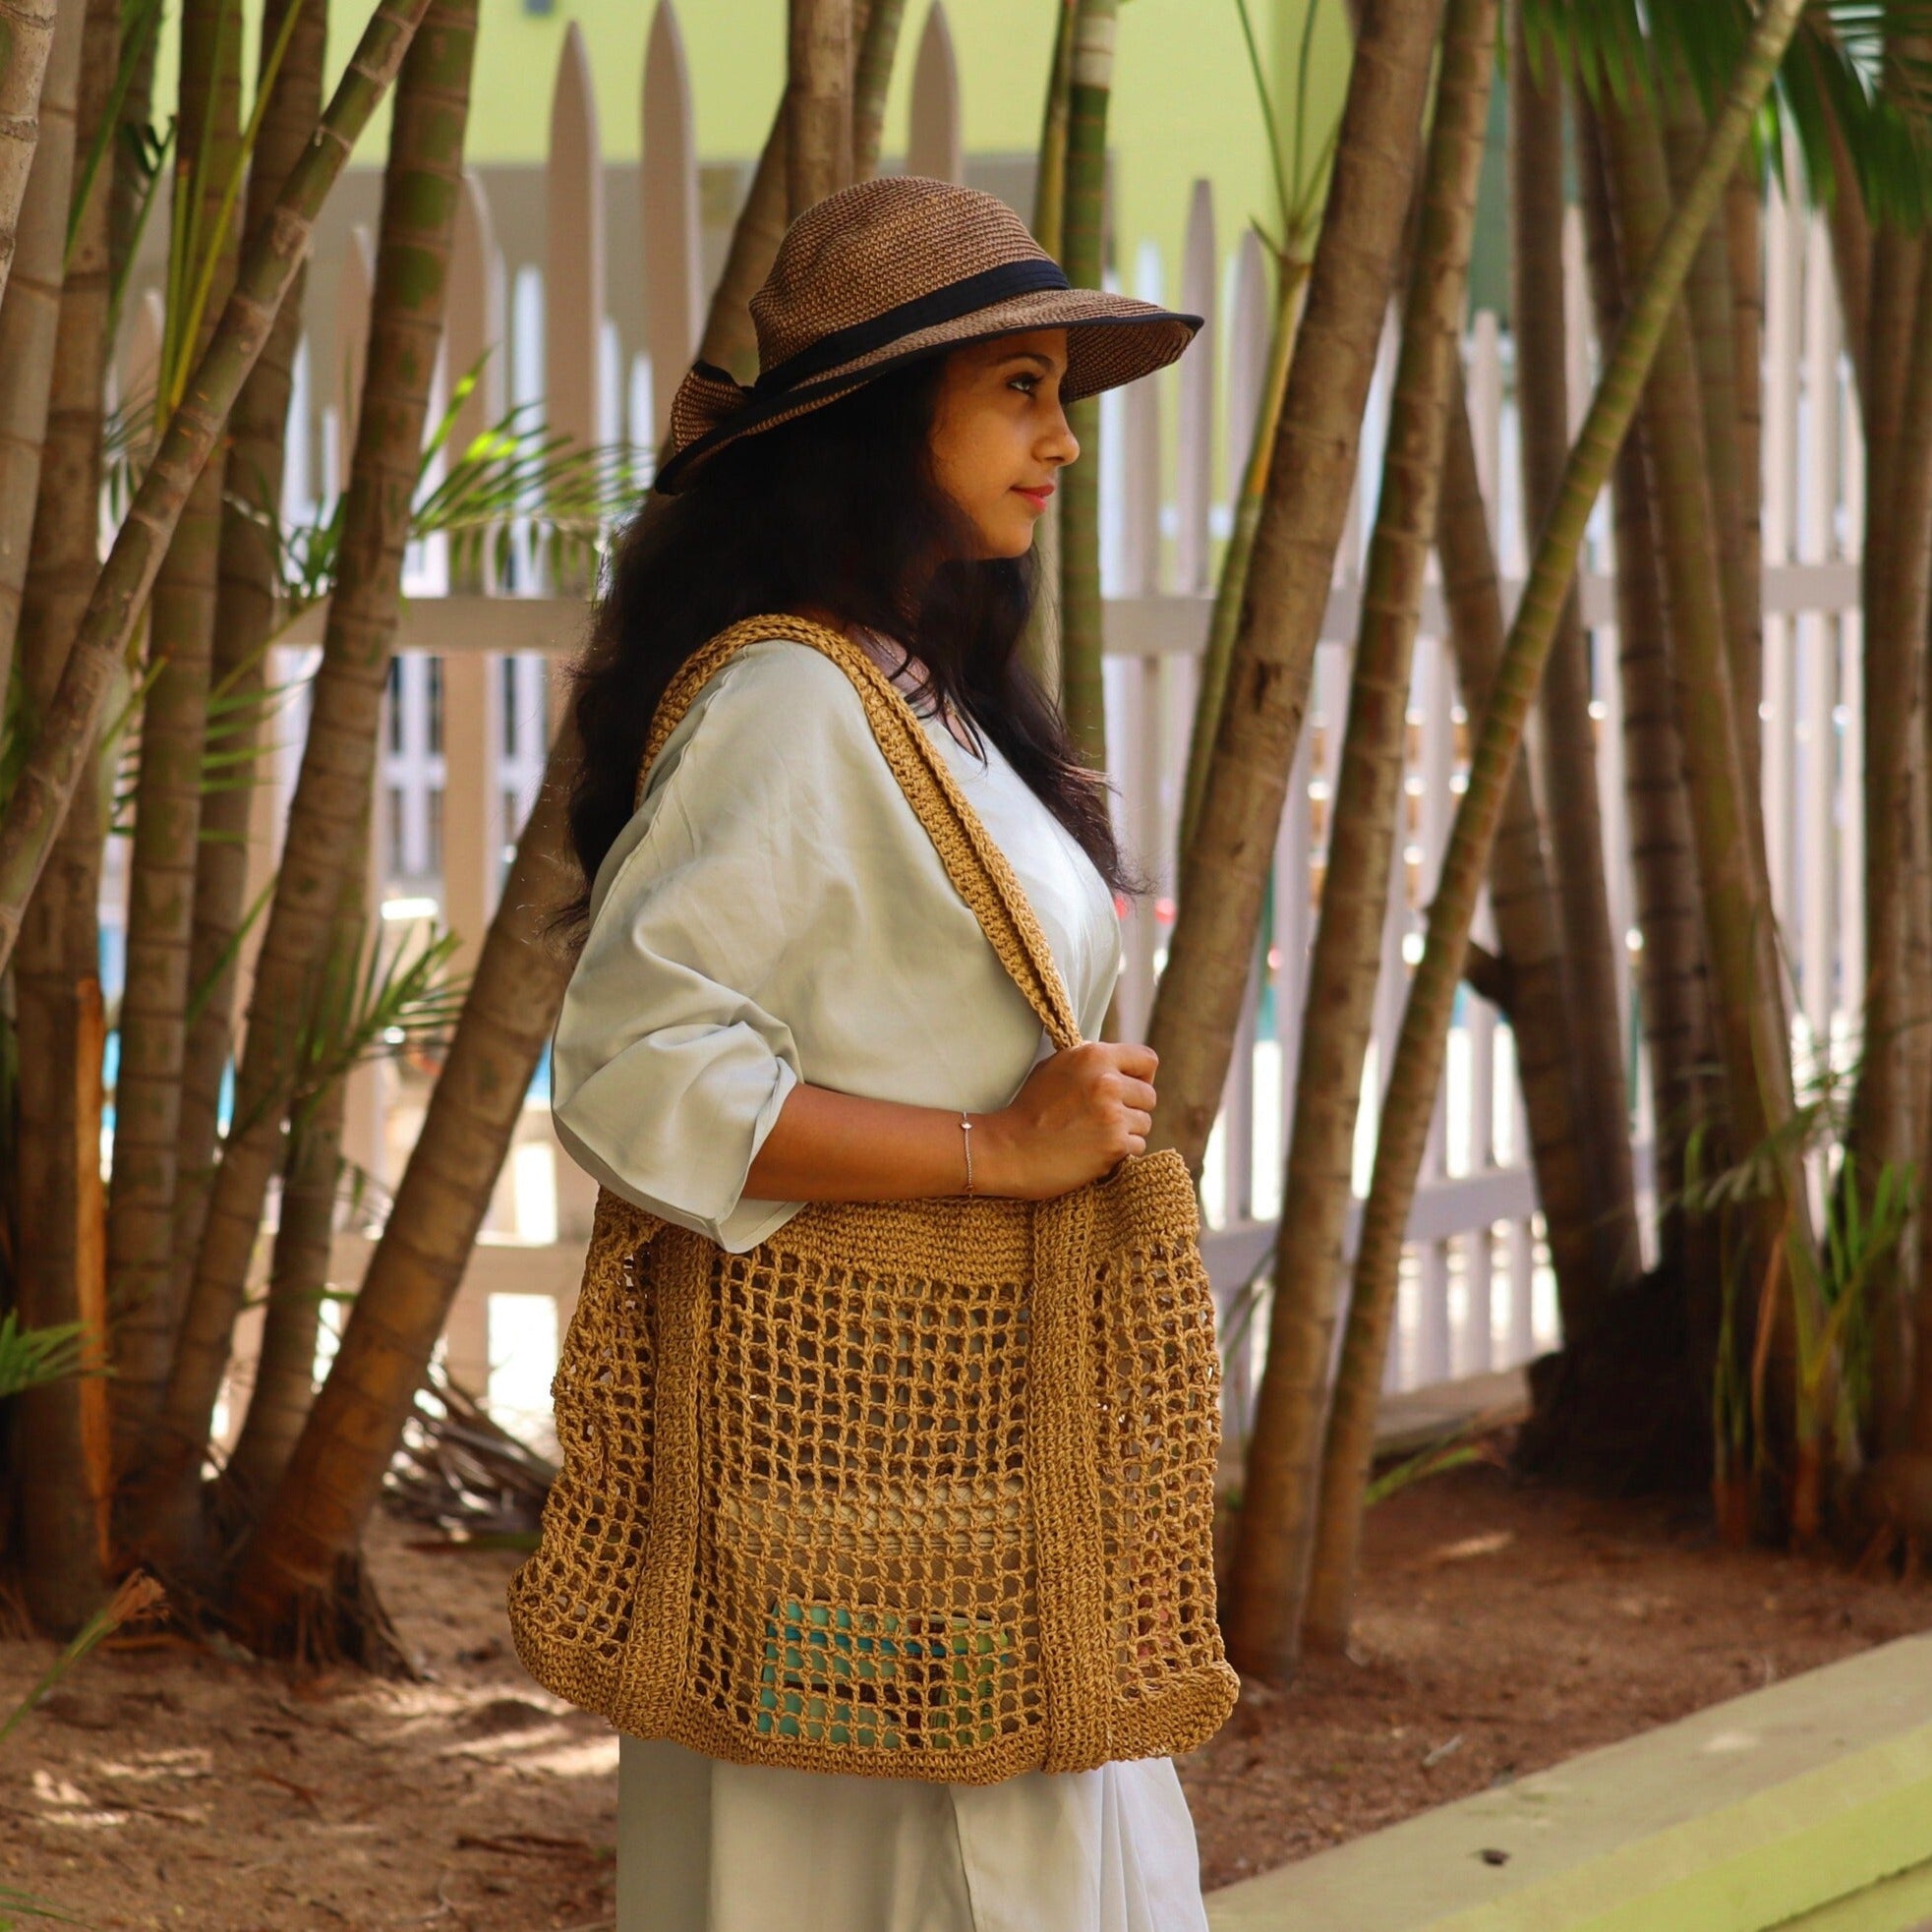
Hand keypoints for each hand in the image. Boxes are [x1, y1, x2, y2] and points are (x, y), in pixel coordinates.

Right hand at [975, 1043, 1157, 1200]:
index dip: (1141, 1076)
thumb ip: (1091, 1062)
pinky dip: (1120, 1152)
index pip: (1147, 1060)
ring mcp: (1112, 1113)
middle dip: (1132, 1108)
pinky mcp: (1114, 1143)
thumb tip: (1119, 1065)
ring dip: (1126, 1132)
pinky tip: (1094, 1150)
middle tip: (1104, 1119)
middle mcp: (1107, 1081)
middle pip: (1149, 1095)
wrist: (1008, 1148)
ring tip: (1095, 1135)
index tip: (1127, 1089)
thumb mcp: (1056, 1067)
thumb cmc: (1030, 1109)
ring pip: (1145, 1123)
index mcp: (1094, 1056)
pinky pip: (1137, 1146)